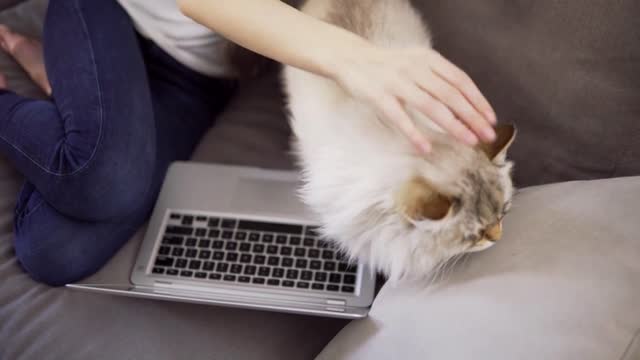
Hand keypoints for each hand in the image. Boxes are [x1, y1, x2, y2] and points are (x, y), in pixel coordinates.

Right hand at [331, 45, 496, 152]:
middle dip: (472, 117)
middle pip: (451, 95)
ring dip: (453, 125)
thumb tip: (466, 101)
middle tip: (487, 136)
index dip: (478, 100)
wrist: (352, 58)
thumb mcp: (416, 61)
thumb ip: (438, 76)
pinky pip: (400, 117)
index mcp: (428, 59)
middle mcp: (415, 68)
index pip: (460, 81)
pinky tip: (425, 148)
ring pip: (431, 106)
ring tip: (468, 141)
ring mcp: (397, 82)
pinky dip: (414, 133)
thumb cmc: (388, 66)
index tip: (490, 119)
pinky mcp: (379, 96)